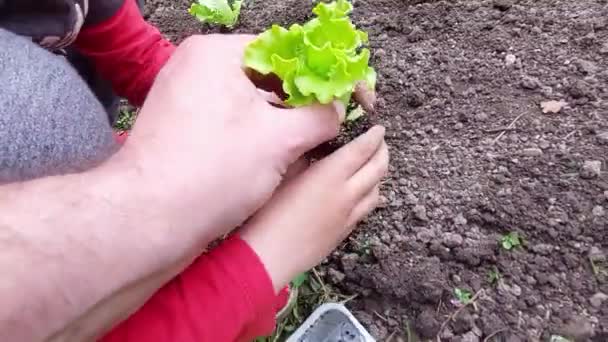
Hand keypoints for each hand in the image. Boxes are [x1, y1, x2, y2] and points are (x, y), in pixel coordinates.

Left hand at [111, 34, 343, 261]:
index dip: (324, 75)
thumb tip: (338, 110)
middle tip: (333, 124)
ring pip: (250, 102)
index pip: (286, 51)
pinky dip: (257, 134)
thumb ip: (320, 116)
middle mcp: (197, 67)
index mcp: (217, 54)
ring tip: (310, 143)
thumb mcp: (282, 140)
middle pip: (267, 76)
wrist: (148, 220)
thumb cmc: (213, 172)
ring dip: (282, 120)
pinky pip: (230, 121)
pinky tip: (278, 156)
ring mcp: (186, 97)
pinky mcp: (182, 126)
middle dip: (303, 101)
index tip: (351, 97)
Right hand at [240, 126, 388, 291]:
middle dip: (383, 152)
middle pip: (377, 169)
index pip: (362, 150)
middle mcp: (347, 194)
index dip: (374, 137)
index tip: (379, 128)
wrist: (269, 256)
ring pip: (376, 191)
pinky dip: (370, 196)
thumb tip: (315, 145)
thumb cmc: (268, 213)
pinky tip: (362, 195)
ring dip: (378, 176)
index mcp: (331, 174)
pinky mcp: (344, 233)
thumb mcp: (283, 174)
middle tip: (381, 143)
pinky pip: (366, 209)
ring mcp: (349, 216)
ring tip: (372, 167)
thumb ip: (304, 156)